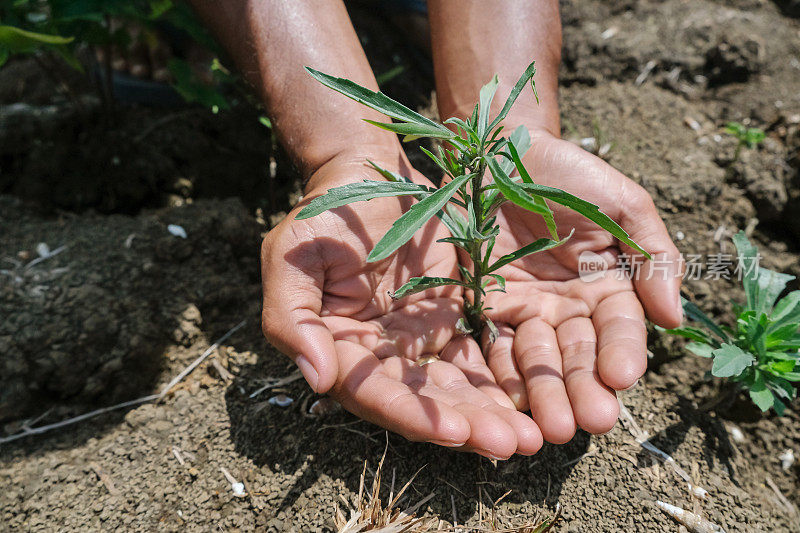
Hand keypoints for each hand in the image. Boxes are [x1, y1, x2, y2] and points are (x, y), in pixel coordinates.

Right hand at [261, 149, 542, 457]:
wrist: (369, 172)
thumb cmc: (325, 212)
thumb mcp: (292, 256)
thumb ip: (293, 318)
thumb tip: (317, 380)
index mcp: (340, 348)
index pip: (374, 394)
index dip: (412, 415)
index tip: (455, 432)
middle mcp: (380, 355)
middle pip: (424, 402)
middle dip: (467, 425)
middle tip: (513, 444)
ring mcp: (419, 339)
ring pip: (458, 385)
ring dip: (493, 412)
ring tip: (533, 435)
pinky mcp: (453, 318)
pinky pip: (481, 352)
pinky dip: (505, 377)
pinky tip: (536, 397)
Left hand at [478, 131, 682, 443]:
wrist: (499, 150)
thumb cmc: (568, 172)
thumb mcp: (622, 204)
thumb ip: (653, 256)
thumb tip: (675, 318)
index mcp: (607, 285)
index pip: (619, 328)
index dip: (622, 352)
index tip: (622, 377)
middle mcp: (567, 307)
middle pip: (578, 355)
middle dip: (584, 387)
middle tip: (588, 420)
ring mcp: (525, 310)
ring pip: (536, 360)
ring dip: (545, 394)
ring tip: (551, 426)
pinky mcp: (483, 307)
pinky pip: (491, 343)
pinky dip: (499, 373)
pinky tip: (506, 401)